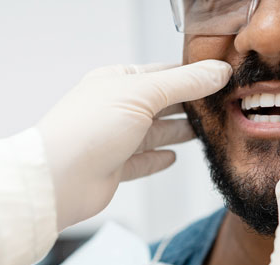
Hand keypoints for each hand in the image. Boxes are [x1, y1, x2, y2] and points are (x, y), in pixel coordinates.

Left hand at [37, 61, 231, 230]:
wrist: (60, 178)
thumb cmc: (89, 129)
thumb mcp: (143, 94)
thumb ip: (184, 84)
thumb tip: (218, 72)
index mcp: (117, 81)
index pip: (162, 74)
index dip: (190, 76)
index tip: (217, 79)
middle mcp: (116, 109)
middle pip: (160, 104)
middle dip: (187, 105)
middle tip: (215, 106)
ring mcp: (115, 139)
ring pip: (154, 133)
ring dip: (176, 132)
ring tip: (201, 130)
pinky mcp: (115, 168)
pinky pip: (142, 161)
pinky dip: (158, 159)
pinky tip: (172, 158)